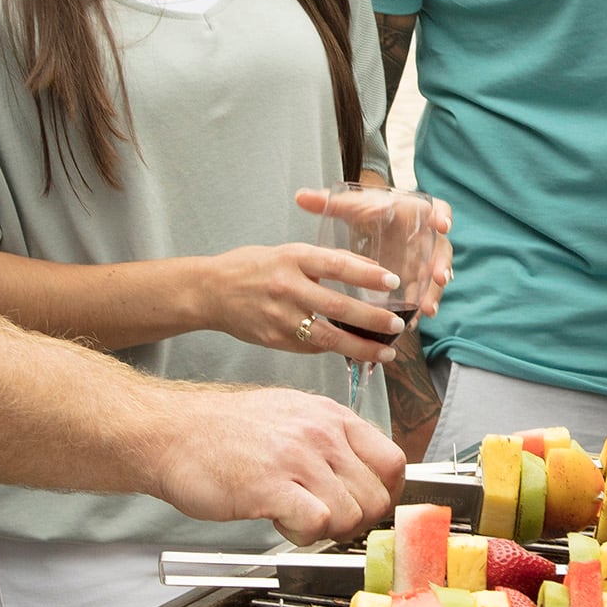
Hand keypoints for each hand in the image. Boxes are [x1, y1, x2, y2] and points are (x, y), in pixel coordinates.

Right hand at [154, 383, 404, 541]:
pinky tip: (281, 522)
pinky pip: (319, 524)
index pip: (393, 462)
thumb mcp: (290, 416)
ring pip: (352, 517)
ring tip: (295, 516)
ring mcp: (299, 459)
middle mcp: (322, 435)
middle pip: (377, 497)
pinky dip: (304, 535)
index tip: (366, 506)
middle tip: (325, 519)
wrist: (170, 434)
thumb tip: (359, 474)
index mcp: (331, 417)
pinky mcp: (272, 487)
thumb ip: (329, 441)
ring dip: (327, 530)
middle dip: (356, 521)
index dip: (385, 494)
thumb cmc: (223, 431)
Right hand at [195, 243, 402, 360]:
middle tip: (397, 327)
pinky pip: (311, 347)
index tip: (393, 282)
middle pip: (337, 306)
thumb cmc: (253, 267)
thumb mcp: (289, 252)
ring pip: (328, 337)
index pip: (337, 265)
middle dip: (372, 320)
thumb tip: (370, 270)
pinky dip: (335, 349)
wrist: (210, 291)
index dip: (367, 275)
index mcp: (292, 258)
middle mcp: (287, 287)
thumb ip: (326, 260)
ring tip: (386, 353)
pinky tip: (354, 352)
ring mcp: (279, 317)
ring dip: (360, 347)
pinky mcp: (274, 339)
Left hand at [293, 185, 451, 324]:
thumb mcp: (353, 206)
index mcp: (415, 213)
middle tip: (439, 277)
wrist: (378, 224)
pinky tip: (414, 322)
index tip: (441, 225)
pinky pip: (424, 294)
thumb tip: (300, 197)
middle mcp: (426, 238)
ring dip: (434, 293)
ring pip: (435, 277)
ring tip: (427, 309)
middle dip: (441, 264)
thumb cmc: (370, 212)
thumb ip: (330, 201)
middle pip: (442, 250)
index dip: (443, 216)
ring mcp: (425, 261)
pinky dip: (419, 308)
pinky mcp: (418, 280)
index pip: (438, 209)